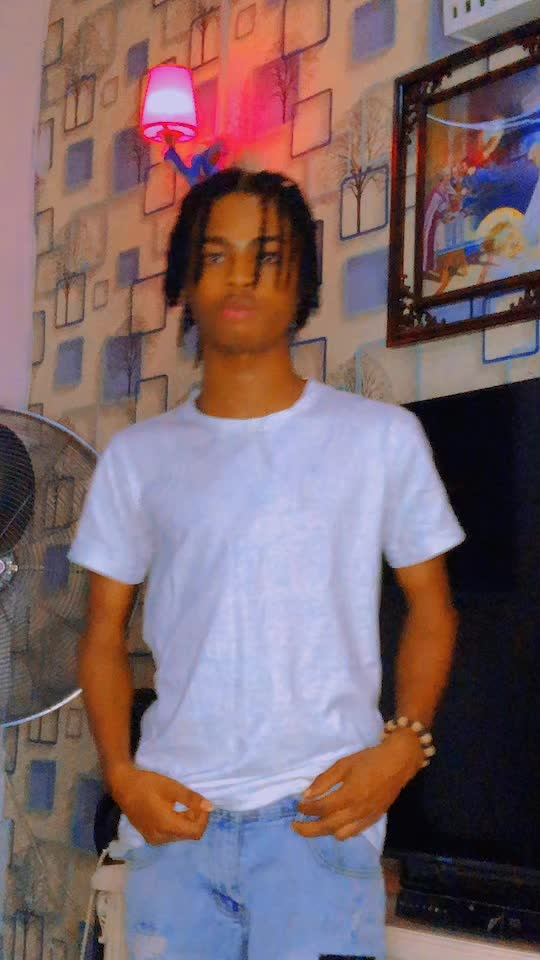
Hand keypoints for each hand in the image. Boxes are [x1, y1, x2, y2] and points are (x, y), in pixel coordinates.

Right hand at [109, 763, 213, 845]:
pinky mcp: (149, 837)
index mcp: (168, 826)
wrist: (123, 787)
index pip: (196, 831)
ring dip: (186, 821)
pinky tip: (171, 810)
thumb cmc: (148, 785)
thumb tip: (211, 807)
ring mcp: (154, 839)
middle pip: (188, 834)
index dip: (204, 818)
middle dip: (195, 819)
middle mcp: (161, 838)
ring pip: (180, 835)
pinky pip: (170, 835)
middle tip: (192, 801)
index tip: (201, 803)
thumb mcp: (172, 788)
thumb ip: (192, 799)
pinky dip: (176, 824)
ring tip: (181, 804)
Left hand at [293, 731, 422, 840]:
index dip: (306, 809)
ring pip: (340, 835)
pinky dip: (341, 832)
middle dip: (308, 829)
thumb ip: (324, 781)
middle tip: (295, 827)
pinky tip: (335, 824)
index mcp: (348, 796)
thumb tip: (306, 795)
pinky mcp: (373, 820)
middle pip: (327, 827)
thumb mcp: (343, 764)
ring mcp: (366, 819)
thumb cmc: (368, 760)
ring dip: (324, 831)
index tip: (297, 806)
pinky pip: (353, 833)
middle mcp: (356, 812)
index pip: (321, 809)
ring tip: (315, 824)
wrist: (397, 763)